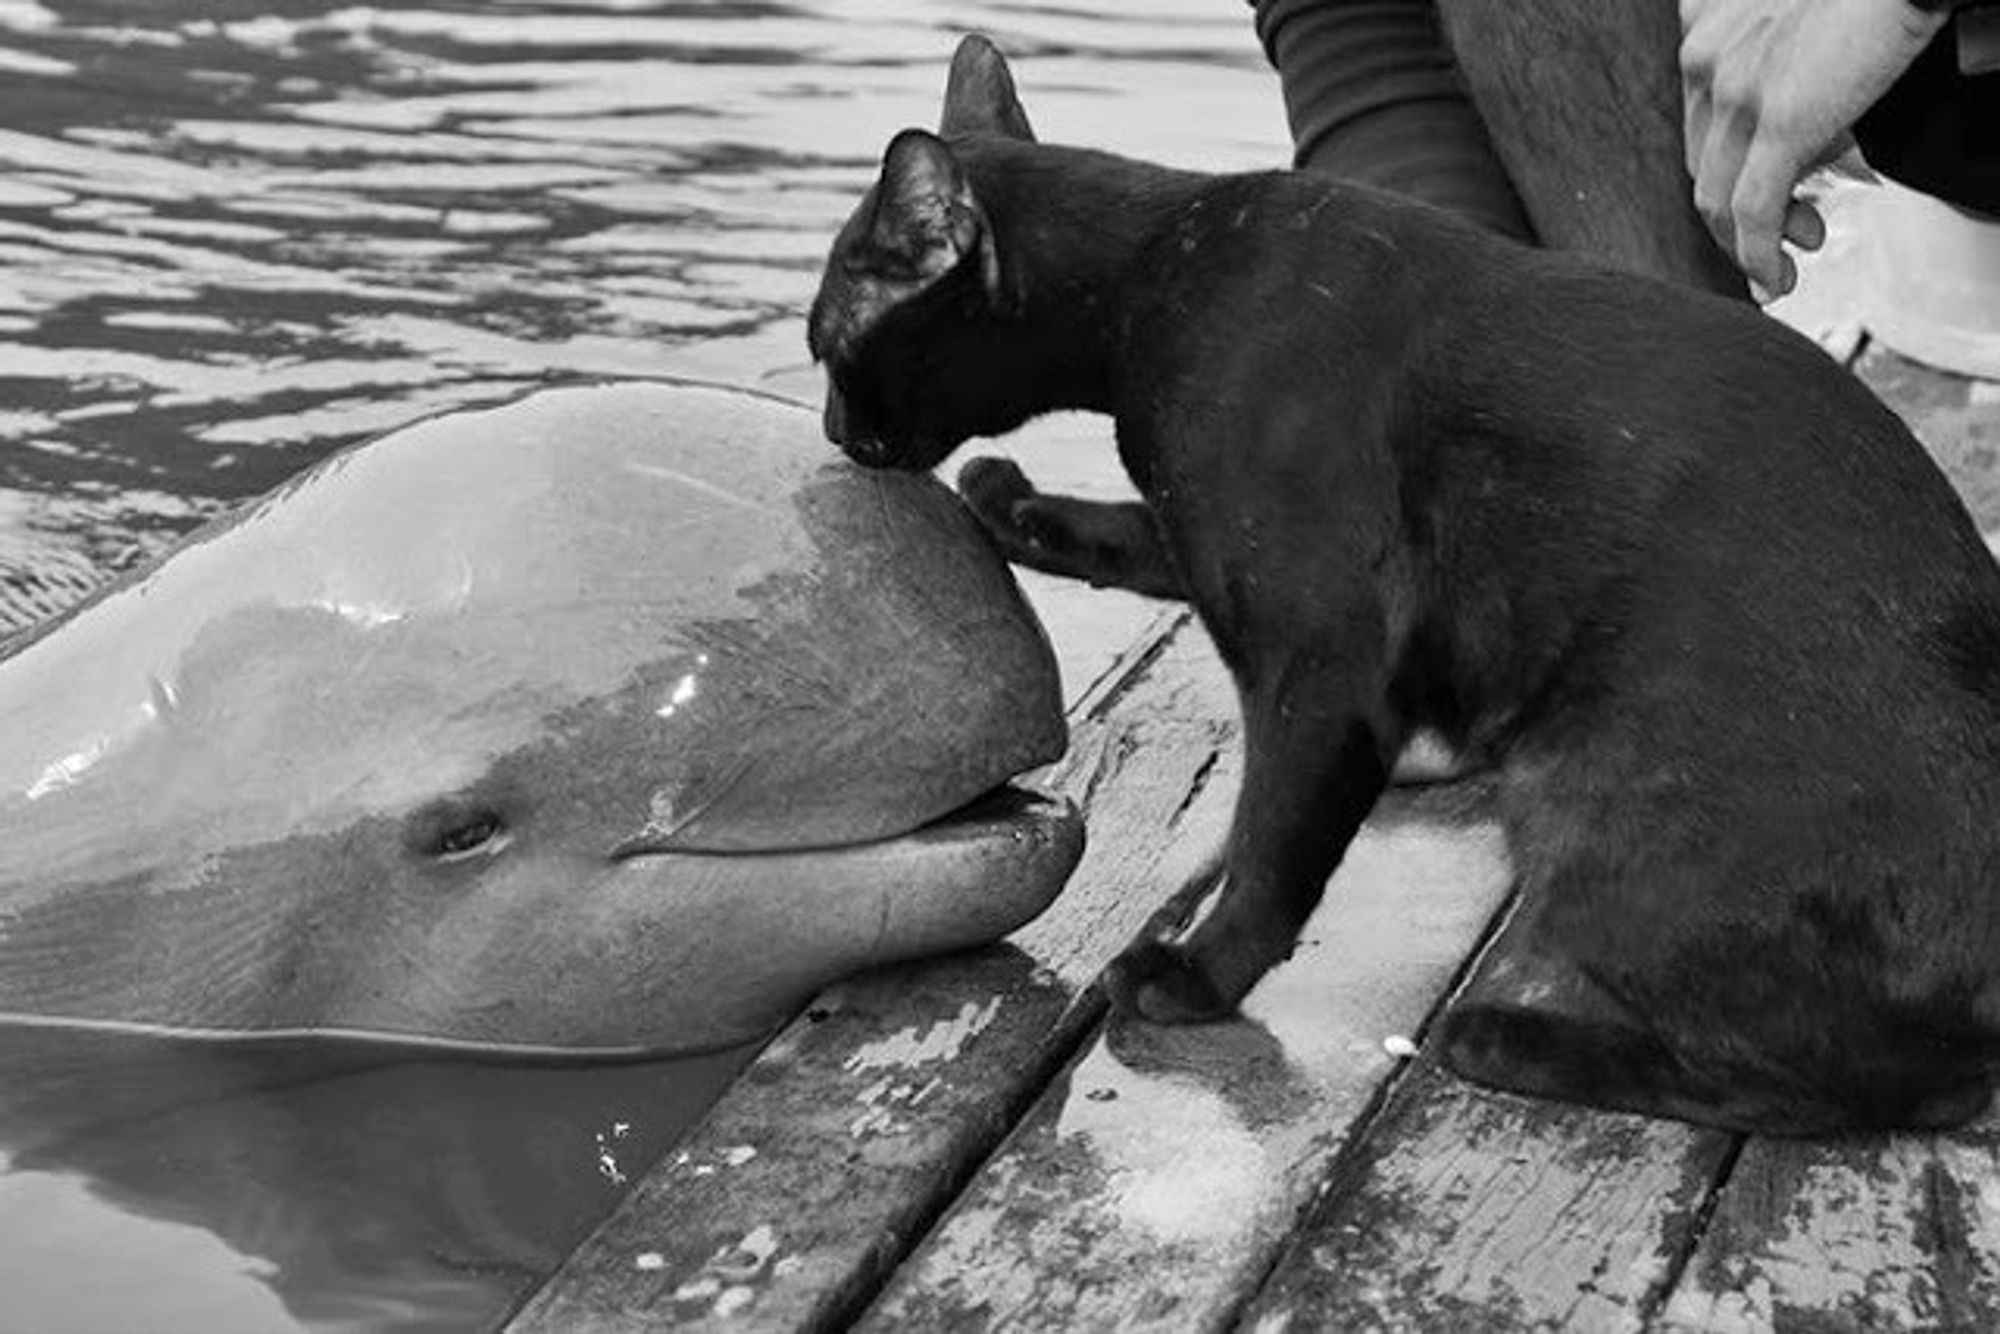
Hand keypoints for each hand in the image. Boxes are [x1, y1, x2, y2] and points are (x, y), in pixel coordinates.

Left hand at [1679, 0, 1946, 299]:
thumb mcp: (1797, 34)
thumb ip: (1776, 74)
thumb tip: (1797, 140)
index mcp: (1703, 30)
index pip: (1698, 128)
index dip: (1730, 176)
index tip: (1766, 203)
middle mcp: (1705, 57)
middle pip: (1703, 166)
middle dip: (1741, 218)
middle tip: (1790, 235)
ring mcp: (1736, 89)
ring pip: (1717, 198)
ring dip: (1750, 246)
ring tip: (1786, 267)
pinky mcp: (1779, 120)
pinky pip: (1751, 209)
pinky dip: (1757, 256)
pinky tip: (1775, 279)